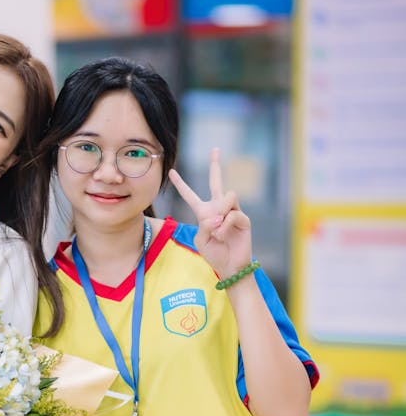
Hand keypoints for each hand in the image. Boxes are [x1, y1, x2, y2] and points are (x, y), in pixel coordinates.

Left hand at [168, 147, 252, 279]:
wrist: (230, 266)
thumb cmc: (214, 254)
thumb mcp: (200, 239)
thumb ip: (203, 225)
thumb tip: (217, 215)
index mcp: (204, 213)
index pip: (190, 195)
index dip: (181, 184)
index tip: (171, 171)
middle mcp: (218, 208)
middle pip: (217, 181)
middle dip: (215, 165)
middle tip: (215, 149)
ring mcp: (232, 211)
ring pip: (227, 196)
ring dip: (220, 213)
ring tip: (218, 230)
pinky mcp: (243, 218)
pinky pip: (233, 214)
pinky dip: (226, 226)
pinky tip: (224, 235)